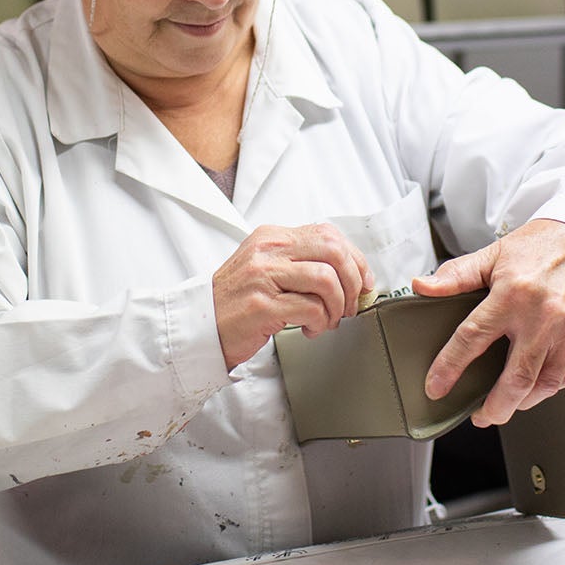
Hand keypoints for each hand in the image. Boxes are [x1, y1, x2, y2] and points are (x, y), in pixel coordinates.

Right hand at [213, 224, 373, 371]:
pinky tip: (310, 329)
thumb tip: (350, 272)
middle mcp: (267, 250)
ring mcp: (263, 276)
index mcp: (272, 237)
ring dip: (337, 307)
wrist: (201, 326)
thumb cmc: (238, 302)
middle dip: (353, 283)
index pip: (329, 235)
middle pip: (333, 252)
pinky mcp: (262, 305)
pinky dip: (320, 322)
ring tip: (329, 320)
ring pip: (326, 280)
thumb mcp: (267, 268)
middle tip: (351, 305)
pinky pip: (311, 308)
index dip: (356, 259)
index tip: (364, 282)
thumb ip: (301, 262)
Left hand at [412, 219, 564, 426]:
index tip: (436, 386)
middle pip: (515, 379)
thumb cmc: (543, 246)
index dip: (449, 367)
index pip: (472, 339)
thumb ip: (456, 275)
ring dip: (523, 401)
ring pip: (544, 384)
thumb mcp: (494, 253)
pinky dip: (552, 388)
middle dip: (495, 407)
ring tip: (509, 403)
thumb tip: (422, 286)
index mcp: (512, 294)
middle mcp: (543, 316)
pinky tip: (539, 385)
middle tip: (483, 416)